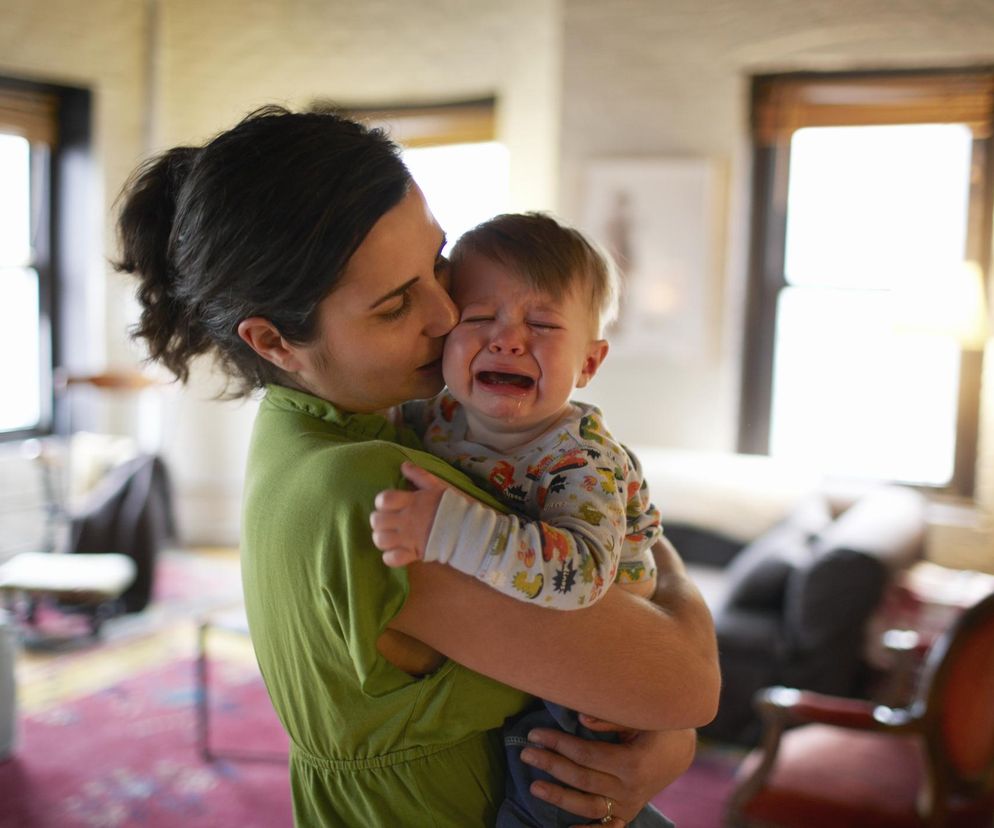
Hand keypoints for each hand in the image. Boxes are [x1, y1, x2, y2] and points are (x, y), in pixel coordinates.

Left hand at [370, 461, 447, 566]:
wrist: (468, 529)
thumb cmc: (451, 506)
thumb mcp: (436, 486)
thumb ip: (419, 475)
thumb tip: (403, 465)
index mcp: (412, 502)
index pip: (384, 499)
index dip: (381, 501)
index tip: (388, 504)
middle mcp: (407, 520)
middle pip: (377, 521)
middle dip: (378, 520)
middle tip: (386, 521)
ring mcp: (409, 538)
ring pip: (380, 540)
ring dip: (381, 538)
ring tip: (389, 536)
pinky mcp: (414, 553)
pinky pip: (391, 559)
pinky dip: (390, 556)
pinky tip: (396, 550)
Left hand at [520, 725, 696, 825]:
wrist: (680, 751)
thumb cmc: (657, 727)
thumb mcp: (638, 717)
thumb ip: (609, 719)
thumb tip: (579, 719)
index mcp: (632, 762)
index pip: (586, 755)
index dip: (558, 744)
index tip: (536, 734)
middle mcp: (630, 789)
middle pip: (582, 779)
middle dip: (551, 765)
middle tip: (526, 752)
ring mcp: (629, 804)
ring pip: (588, 806)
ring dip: (559, 796)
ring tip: (534, 786)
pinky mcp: (627, 813)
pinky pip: (604, 826)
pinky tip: (565, 827)